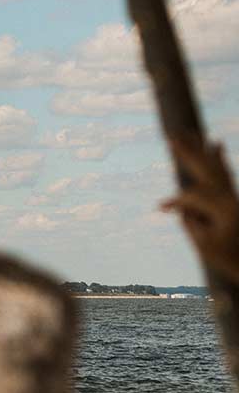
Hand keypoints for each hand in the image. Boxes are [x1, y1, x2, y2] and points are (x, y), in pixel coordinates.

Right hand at [162, 137, 238, 282]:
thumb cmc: (229, 258)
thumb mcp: (204, 245)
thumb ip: (191, 223)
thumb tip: (183, 207)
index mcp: (223, 208)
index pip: (192, 196)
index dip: (175, 201)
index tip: (160, 209)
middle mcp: (231, 198)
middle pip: (206, 170)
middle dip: (188, 154)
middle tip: (173, 136)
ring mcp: (235, 197)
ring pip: (218, 169)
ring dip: (205, 151)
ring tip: (198, 134)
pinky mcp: (234, 199)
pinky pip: (226, 174)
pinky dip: (220, 160)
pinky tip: (217, 145)